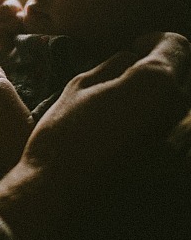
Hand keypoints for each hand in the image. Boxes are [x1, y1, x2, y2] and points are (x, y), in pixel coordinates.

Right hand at [0, 32, 190, 239]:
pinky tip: (133, 138)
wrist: (61, 198)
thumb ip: (114, 65)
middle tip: (128, 78)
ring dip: (161, 101)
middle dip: (160, 70)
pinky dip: (162, 129)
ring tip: (130, 110)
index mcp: (157, 80)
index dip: (153, 41)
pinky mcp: (178, 169)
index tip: (134, 47)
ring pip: (182, 107)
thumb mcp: (79, 86)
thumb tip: (131, 59)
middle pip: (184, 75)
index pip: (177, 44)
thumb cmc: (64, 137)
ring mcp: (183, 142)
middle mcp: (180, 108)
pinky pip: (178, 136)